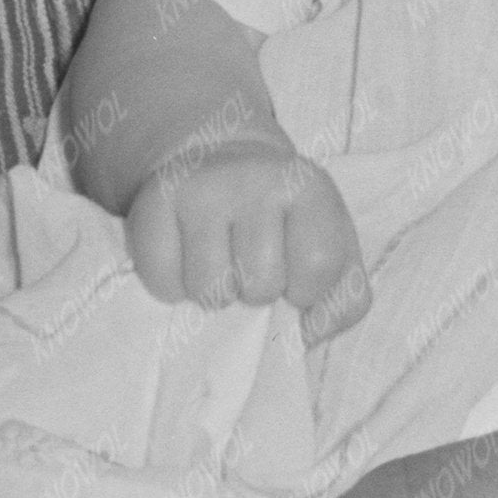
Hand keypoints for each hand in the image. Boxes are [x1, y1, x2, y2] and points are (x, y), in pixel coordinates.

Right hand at [124, 139, 367, 337]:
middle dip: (256, 292)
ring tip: (219, 265)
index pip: (319, 264)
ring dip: (215, 294)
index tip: (295, 282)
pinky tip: (186, 261)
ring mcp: (203, 188)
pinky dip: (173, 289)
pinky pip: (163, 283)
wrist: (222, 163)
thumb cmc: (284, 223)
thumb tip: (305, 334)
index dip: (307, 292)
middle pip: (261, 283)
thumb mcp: (333, 251)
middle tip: (249, 268)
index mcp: (309, 189)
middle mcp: (257, 179)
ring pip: (210, 289)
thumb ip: (341, 302)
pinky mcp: (155, 201)